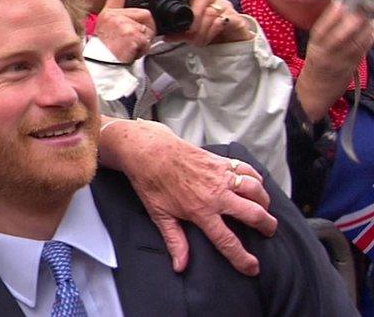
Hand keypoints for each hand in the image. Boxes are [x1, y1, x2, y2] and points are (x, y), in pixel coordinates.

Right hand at [96, 0, 156, 61]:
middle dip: (149, 26)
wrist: (102, 66)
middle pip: (145, 12)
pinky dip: (144, 48)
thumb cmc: (106, 51)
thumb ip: (122, 18)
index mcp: (107, 13)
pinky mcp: (131, 34)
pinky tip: (133, 52)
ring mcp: (122, 24)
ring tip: (133, 47)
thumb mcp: (108, 29)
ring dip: (146, 39)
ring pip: (148, 27)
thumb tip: (142, 14)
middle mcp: (113, 15)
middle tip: (140, 38)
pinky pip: (147, 40)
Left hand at [99, 118, 277, 275]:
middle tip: (268, 232)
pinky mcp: (221, 161)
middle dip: (267, 226)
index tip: (253, 268)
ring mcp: (221, 175)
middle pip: (254, 214)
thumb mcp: (159, 215)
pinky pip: (248, 169)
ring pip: (256, 190)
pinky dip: (257, 178)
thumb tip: (180, 266)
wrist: (149, 150)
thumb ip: (175, 241)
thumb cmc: (152, 182)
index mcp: (201, 211)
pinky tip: (257, 185)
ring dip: (265, 202)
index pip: (227, 241)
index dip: (242, 258)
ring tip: (264, 209)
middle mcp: (217, 194)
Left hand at [166, 0, 251, 45]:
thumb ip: (179, 31)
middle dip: (192, 19)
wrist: (231, 42)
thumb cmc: (208, 32)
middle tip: (186, 34)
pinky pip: (222, 22)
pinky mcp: (236, 19)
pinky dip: (211, 33)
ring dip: (200, 31)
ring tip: (195, 42)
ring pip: (211, 12)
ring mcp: (226, 7)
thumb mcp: (190, 32)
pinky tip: (206, 40)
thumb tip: (166, 36)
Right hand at [297, 1, 373, 121]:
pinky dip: (368, 39)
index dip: (330, 17)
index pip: (320, 30)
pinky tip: (370, 31)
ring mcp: (339, 61)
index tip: (339, 5)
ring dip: (364, 30)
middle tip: (358, 13)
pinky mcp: (351, 67)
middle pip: (338, 37)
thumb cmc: (318, 64)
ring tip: (368, 19)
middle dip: (350, 23)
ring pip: (354, 44)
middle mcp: (326, 54)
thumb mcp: (315, 47)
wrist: (316, 90)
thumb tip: (342, 10)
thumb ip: (326, 32)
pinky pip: (362, 51)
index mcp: (314, 46)